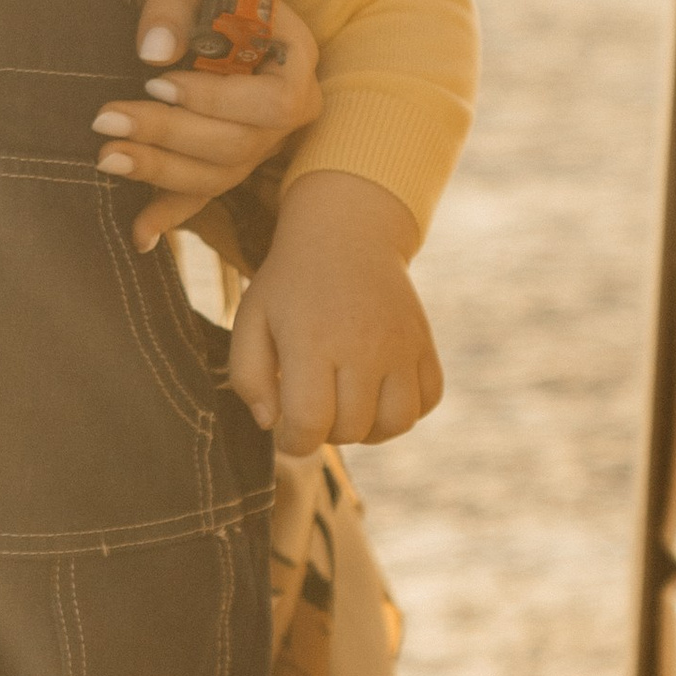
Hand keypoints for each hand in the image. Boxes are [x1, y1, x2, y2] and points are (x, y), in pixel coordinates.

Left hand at [91, 0, 324, 249]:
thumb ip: (174, 7)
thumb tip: (153, 52)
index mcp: (295, 60)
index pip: (274, 102)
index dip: (217, 101)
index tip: (156, 83)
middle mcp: (289, 109)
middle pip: (240, 144)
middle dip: (169, 135)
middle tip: (106, 119)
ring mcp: (260, 140)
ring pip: (219, 174)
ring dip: (160, 171)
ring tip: (105, 156)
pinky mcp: (228, 160)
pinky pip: (203, 194)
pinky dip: (169, 214)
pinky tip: (137, 235)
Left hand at [229, 170, 443, 452]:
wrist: (345, 233)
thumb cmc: (290, 284)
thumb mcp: (250, 320)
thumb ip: (247, 377)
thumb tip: (271, 424)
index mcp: (312, 341)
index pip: (309, 423)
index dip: (293, 442)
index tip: (285, 429)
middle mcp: (363, 345)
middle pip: (351, 429)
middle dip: (325, 432)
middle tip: (312, 405)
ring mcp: (401, 344)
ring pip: (396, 423)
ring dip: (368, 429)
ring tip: (346, 406)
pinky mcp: (424, 342)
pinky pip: (428, 400)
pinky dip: (405, 410)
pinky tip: (378, 393)